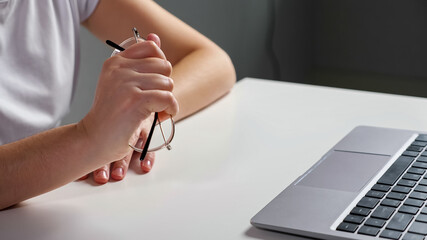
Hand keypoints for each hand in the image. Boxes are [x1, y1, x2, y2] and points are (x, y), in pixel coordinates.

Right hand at [78, 33, 177, 180]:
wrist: (94, 140)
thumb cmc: (111, 116)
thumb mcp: (122, 84)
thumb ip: (140, 62)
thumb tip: (156, 37)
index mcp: (116, 62)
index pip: (151, 47)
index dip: (160, 65)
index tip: (155, 82)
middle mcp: (120, 69)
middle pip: (164, 66)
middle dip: (165, 85)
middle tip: (155, 100)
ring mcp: (127, 84)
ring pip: (168, 83)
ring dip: (168, 100)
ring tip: (155, 111)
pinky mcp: (136, 100)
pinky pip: (168, 98)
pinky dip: (170, 109)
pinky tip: (161, 116)